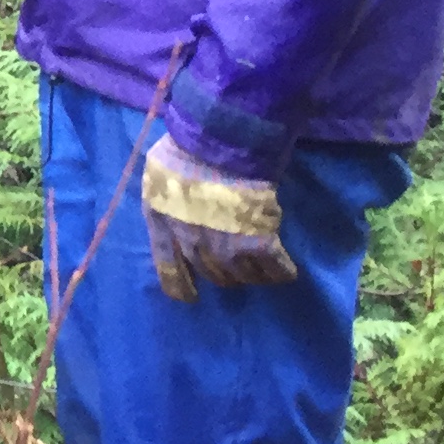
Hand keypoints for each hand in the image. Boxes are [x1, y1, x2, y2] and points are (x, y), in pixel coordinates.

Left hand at [140, 134, 294, 300]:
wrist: (219, 146)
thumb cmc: (182, 151)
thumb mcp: (157, 175)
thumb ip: (164, 196)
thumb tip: (169, 201)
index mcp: (164, 228)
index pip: (170, 272)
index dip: (181, 288)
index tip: (191, 297)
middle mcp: (192, 246)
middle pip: (211, 275)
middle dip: (222, 275)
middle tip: (234, 269)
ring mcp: (225, 249)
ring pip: (242, 277)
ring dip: (252, 276)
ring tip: (261, 271)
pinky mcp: (258, 243)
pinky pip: (274, 268)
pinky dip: (281, 272)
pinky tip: (287, 272)